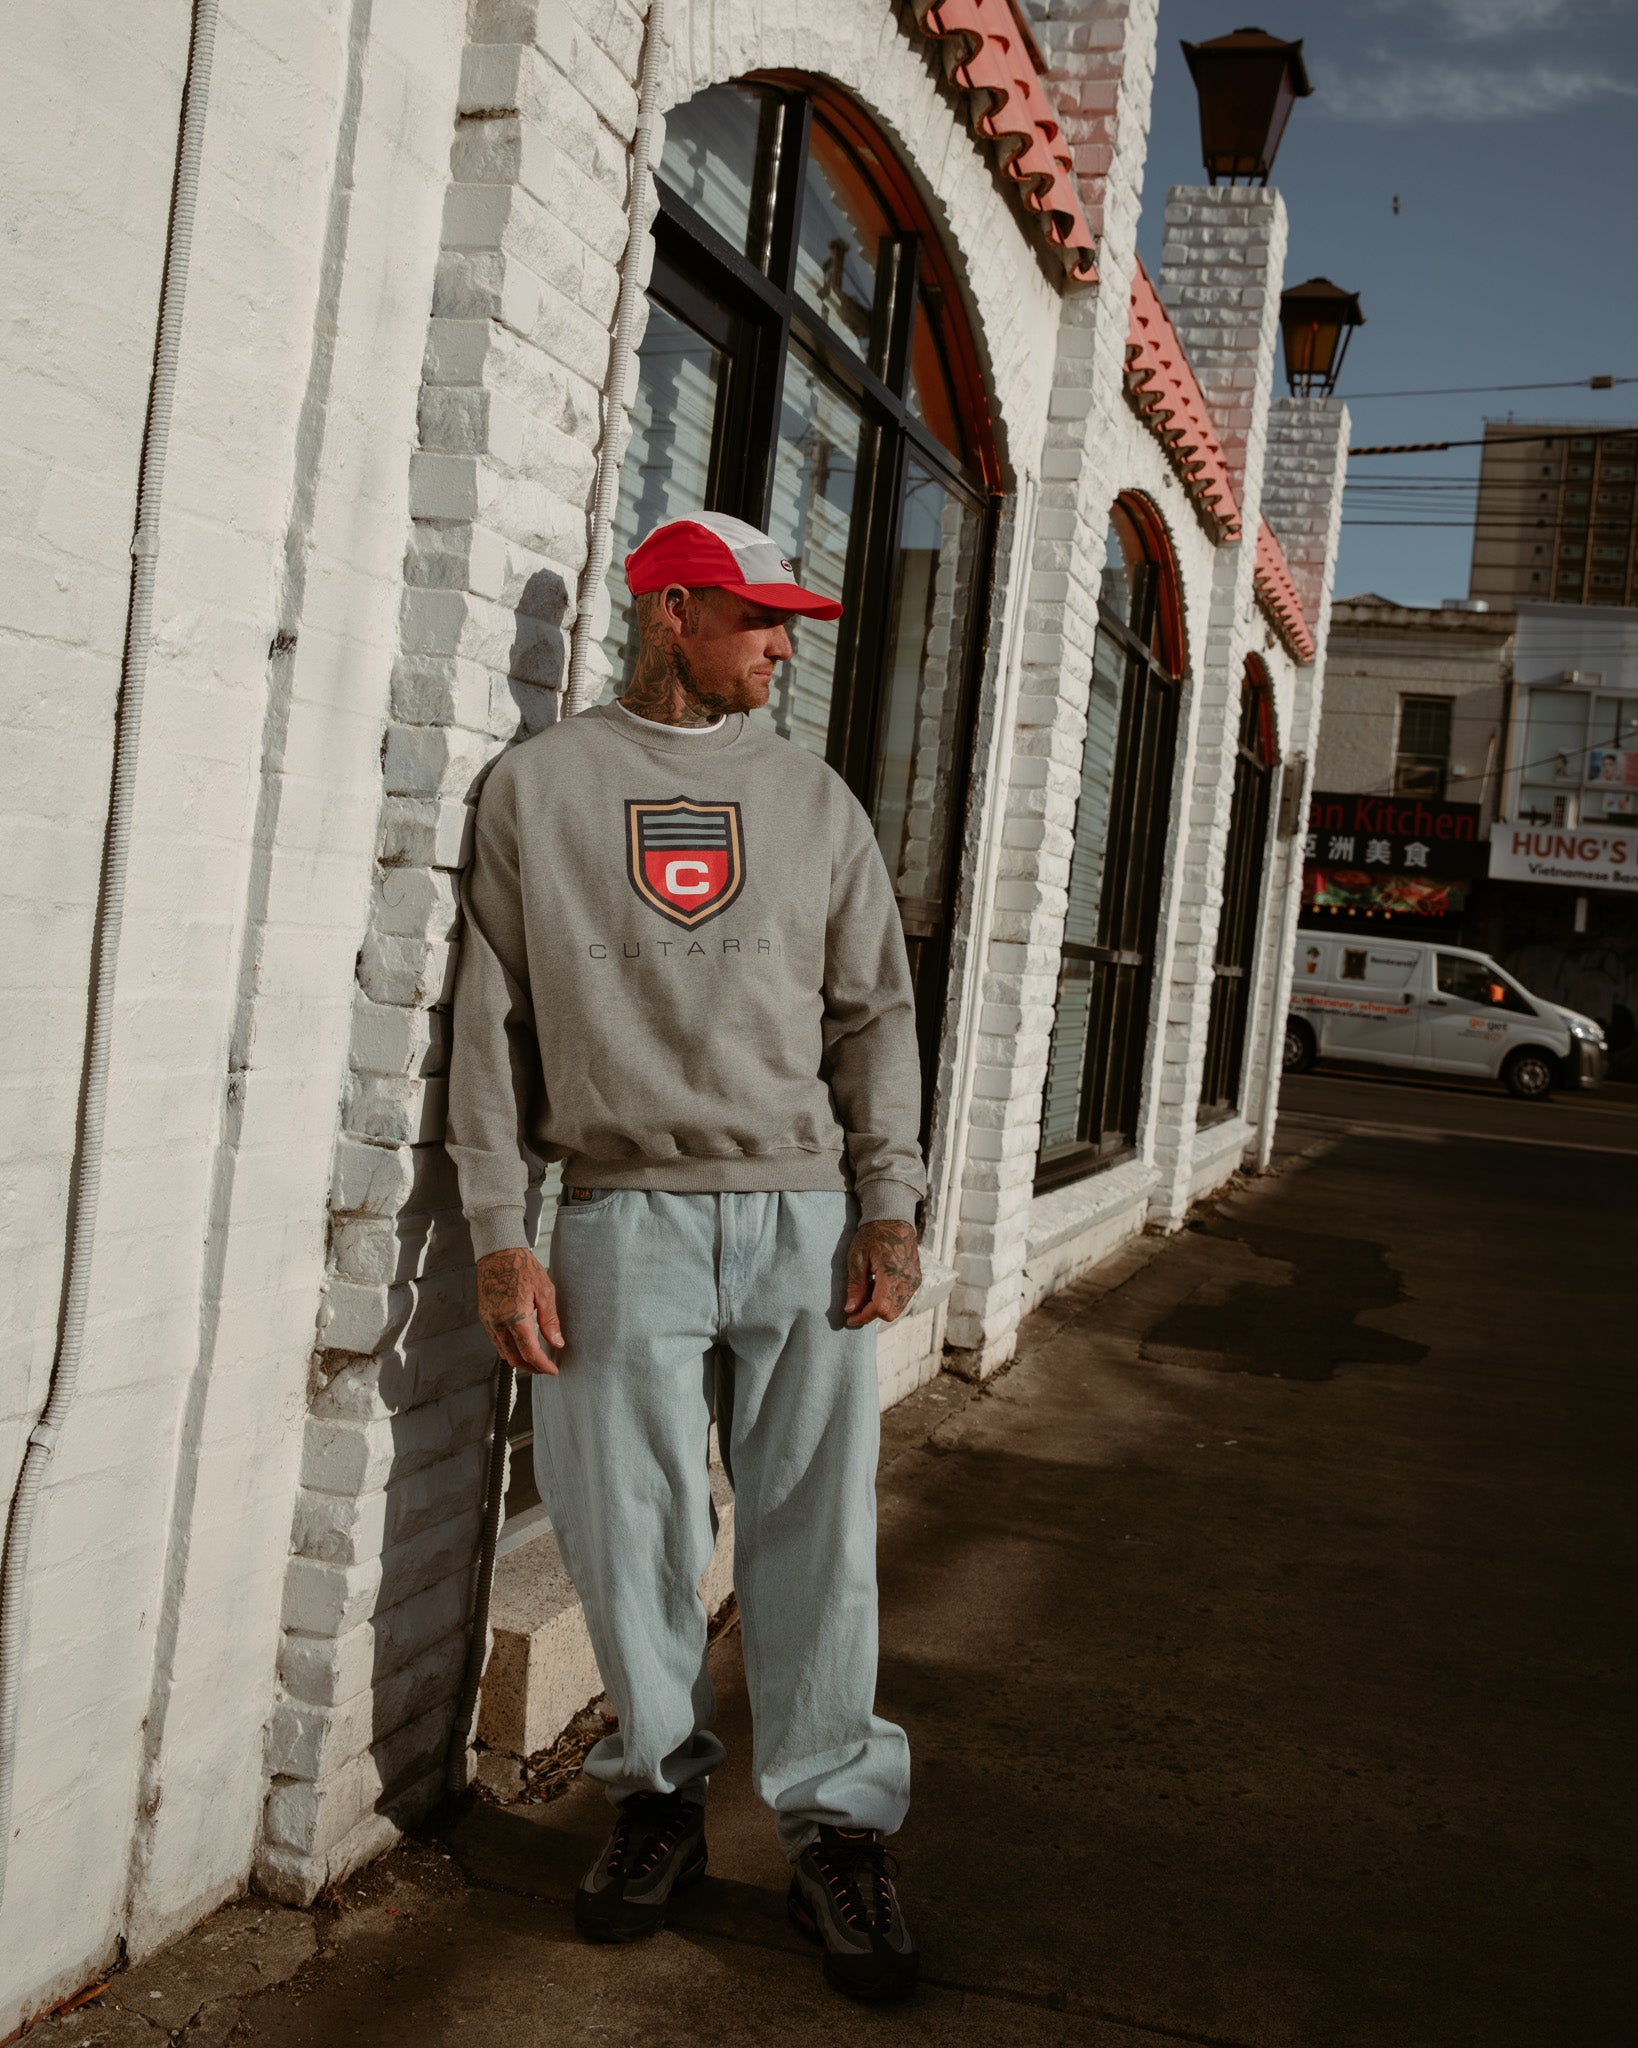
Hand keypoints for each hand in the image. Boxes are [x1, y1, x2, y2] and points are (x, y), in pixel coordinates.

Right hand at [476, 1248, 562, 1374]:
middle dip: (531, 1367)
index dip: (542, 1365)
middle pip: (514, 1358)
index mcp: (515, 1317)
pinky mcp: (484, 1317)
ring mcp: (488, 1321)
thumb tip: (557, 1343)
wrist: (498, 1252)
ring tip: (536, 1358)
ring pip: (503, 1352)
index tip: (553, 1370)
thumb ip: (550, 1320)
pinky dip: (509, 1349)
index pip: (529, 1352)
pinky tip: (520, 1344)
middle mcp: (498, 1323)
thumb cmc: (522, 1267)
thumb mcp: (544, 1291)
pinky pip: (496, 1341)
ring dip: (519, 1360)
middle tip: (546, 1367)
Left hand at [844, 1219, 920, 1327]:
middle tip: (854, 1308)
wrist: (893, 1219)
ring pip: (897, 1309)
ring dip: (880, 1308)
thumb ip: (855, 1286)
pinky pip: (902, 1300)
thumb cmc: (872, 1235)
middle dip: (871, 1314)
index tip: (849, 1318)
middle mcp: (908, 1279)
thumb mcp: (857, 1258)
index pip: (880, 1307)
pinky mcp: (916, 1279)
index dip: (863, 1317)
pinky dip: (888, 1301)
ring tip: (864, 1295)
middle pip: (890, 1313)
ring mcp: (915, 1280)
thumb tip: (851, 1309)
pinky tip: (876, 1289)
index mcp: (892, 1272)